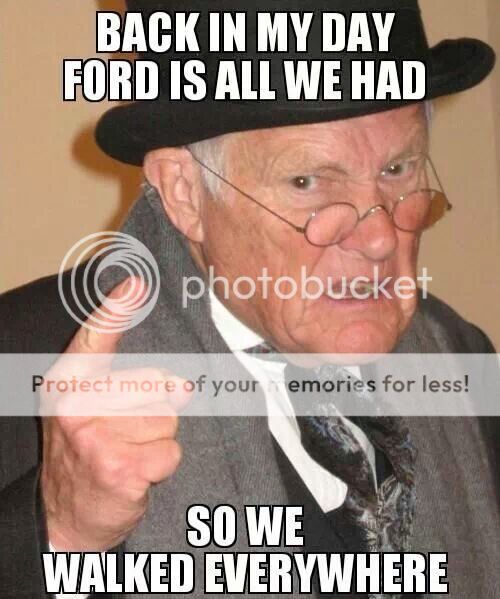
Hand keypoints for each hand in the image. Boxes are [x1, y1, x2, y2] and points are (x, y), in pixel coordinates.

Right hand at [41, 277, 187, 550]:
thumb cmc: (85, 450)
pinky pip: (170, 452)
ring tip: (126, 452)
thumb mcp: (89, 408)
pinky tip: (134, 474)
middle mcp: (75, 404)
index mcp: (67, 382)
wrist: (64, 513)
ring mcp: (94, 436)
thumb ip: (128, 383)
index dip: (116, 309)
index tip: (134, 283)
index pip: (96, 337)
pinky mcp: (117, 467)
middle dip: (156, 411)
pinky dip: (161, 466)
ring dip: (157, 441)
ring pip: (168, 420)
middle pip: (157, 384)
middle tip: (126, 433)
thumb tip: (182, 385)